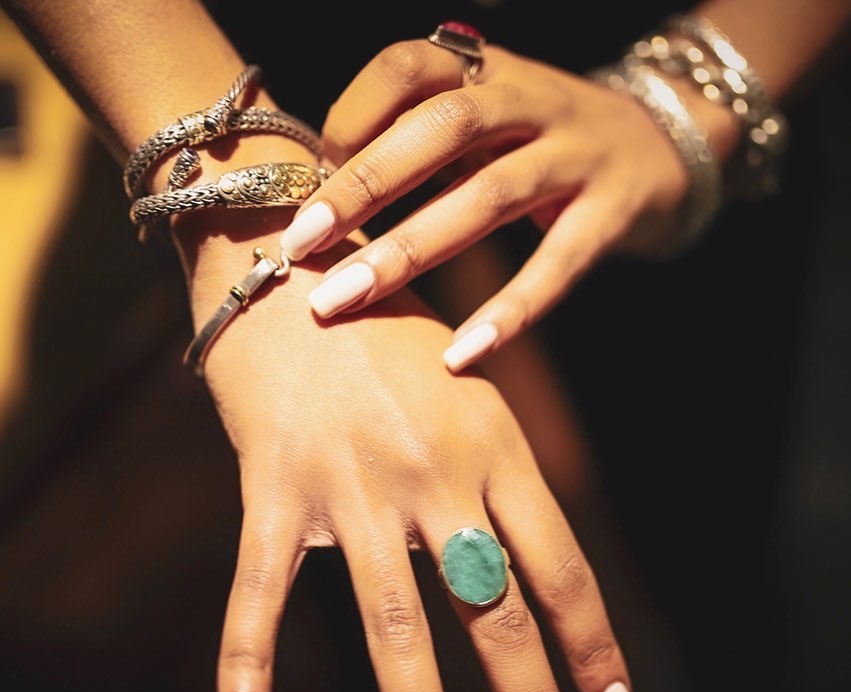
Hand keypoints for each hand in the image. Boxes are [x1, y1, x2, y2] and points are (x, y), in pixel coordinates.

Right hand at [177, 210, 637, 691]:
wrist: (294, 256)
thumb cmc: (386, 327)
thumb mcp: (469, 385)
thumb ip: (494, 474)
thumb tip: (516, 575)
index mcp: (496, 446)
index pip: (563, 572)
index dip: (596, 651)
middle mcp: (436, 474)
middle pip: (496, 616)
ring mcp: (353, 485)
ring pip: (395, 628)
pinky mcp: (274, 487)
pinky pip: (257, 595)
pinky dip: (245, 670)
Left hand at [277, 40, 693, 372]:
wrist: (663, 143)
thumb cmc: (543, 142)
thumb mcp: (485, 120)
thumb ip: (419, 141)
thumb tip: (326, 196)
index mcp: (489, 70)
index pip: (409, 66)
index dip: (353, 112)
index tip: (307, 176)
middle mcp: (533, 99)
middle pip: (441, 127)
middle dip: (364, 186)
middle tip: (299, 244)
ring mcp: (578, 154)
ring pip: (489, 196)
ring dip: (410, 249)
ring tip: (345, 299)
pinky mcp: (613, 211)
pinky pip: (558, 265)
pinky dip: (509, 311)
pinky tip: (460, 354)